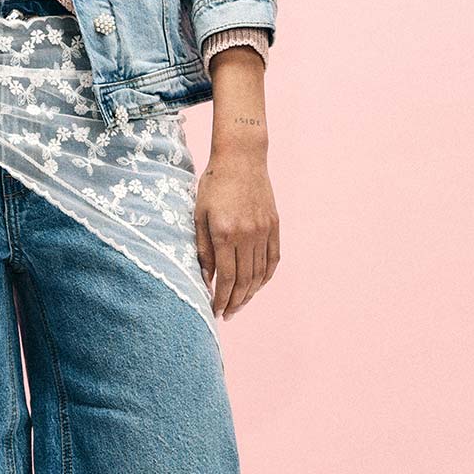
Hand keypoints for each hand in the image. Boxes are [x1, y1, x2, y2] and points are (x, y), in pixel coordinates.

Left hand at [195, 145, 279, 320]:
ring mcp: (264, 230)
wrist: (241, 158)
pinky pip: (273, 259)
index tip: (215, 311)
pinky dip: (265, 277)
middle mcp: (248, 235)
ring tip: (238, 305)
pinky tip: (256, 287)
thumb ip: (203, 249)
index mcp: (225, 233)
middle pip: (245, 280)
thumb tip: (206, 280)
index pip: (226, 278)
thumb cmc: (214, 185)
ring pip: (260, 273)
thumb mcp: (199, 215)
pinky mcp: (274, 225)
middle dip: (235, 302)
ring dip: (250, 294)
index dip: (221, 299)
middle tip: (226, 315)